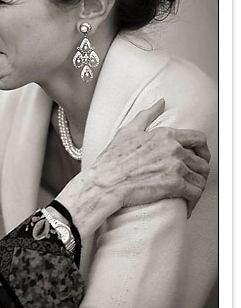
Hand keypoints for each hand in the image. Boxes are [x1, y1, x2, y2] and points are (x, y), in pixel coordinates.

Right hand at [59, 99, 210, 234]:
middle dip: (200, 172)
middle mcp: (174, 149)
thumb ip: (146, 115)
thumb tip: (161, 102)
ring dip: (197, 188)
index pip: (198, 139)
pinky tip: (185, 205)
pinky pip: (195, 193)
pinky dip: (193, 201)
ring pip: (201, 179)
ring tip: (188, 194)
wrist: (105, 183)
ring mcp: (175, 167)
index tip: (199, 158)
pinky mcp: (174, 185)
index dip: (203, 151)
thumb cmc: (112, 160)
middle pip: (203, 161)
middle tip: (193, 180)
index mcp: (165, 135)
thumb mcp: (127, 131)